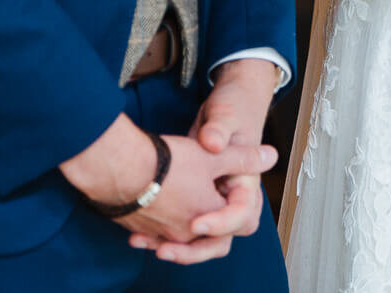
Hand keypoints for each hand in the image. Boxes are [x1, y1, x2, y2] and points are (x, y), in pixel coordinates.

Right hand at [63, 116, 235, 244]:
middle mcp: (185, 231)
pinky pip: (153, 232)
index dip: (233, 203)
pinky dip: (157, 226)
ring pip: (177, 236)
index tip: (223, 187)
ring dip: (182, 226)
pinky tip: (155, 206)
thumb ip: (242, 158)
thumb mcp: (212, 155)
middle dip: (209, 225)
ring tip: (180, 202)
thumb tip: (271, 156)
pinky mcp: (138, 227)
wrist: (119, 166)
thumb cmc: (166, 162)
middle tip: (208, 210)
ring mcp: (160, 232)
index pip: (233, 220)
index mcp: (209, 215)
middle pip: (206, 236)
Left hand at [126, 59, 281, 263]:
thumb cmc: (232, 110)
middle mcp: (230, 200)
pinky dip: (160, 240)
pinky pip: (180, 236)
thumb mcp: (225, 116)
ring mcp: (212, 206)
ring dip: (173, 248)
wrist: (225, 109)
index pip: (241, 215)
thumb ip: (219, 130)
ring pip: (197, 243)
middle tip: (166, 249)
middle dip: (194, 251)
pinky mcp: (194, 207)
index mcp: (245, 183)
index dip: (220, 223)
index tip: (197, 224)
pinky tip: (136, 237)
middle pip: (220, 240)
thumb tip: (213, 142)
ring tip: (143, 242)